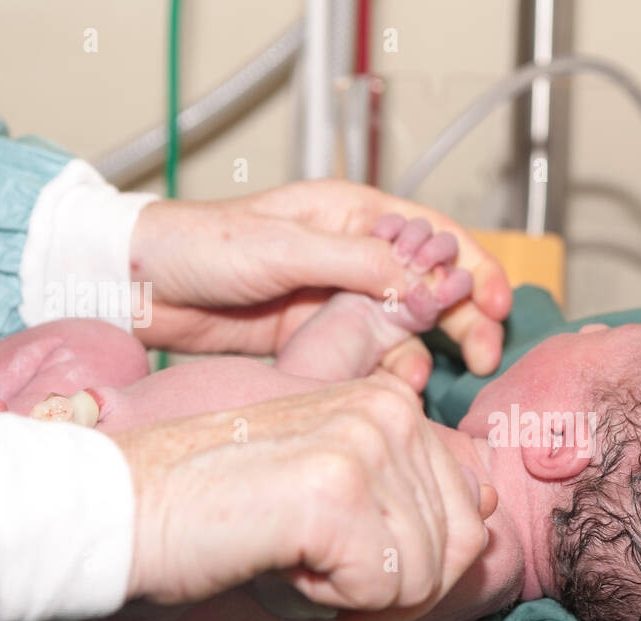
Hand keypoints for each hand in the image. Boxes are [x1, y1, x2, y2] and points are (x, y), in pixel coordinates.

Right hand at [112, 371, 497, 620]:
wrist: (124, 510)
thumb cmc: (227, 514)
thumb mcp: (334, 491)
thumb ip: (411, 494)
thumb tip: (489, 508)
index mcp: (393, 402)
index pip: (473, 510)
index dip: (418, 563)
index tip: (348, 556)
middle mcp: (389, 409)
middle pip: (460, 548)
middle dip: (393, 587)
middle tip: (316, 567)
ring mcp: (365, 442)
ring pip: (425, 575)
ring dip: (356, 596)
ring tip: (291, 557)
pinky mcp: (336, 489)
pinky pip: (384, 590)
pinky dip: (331, 604)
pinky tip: (281, 566)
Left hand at [128, 181, 513, 380]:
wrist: (143, 288)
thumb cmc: (202, 245)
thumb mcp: (284, 247)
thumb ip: (359, 263)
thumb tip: (427, 282)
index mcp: (354, 215)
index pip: (436, 237)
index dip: (475, 268)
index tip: (497, 305)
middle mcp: (355, 256)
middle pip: (433, 287)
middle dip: (465, 319)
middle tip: (483, 353)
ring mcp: (338, 299)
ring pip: (406, 328)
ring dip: (423, 353)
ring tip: (419, 379)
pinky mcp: (319, 338)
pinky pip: (370, 356)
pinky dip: (387, 371)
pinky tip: (390, 384)